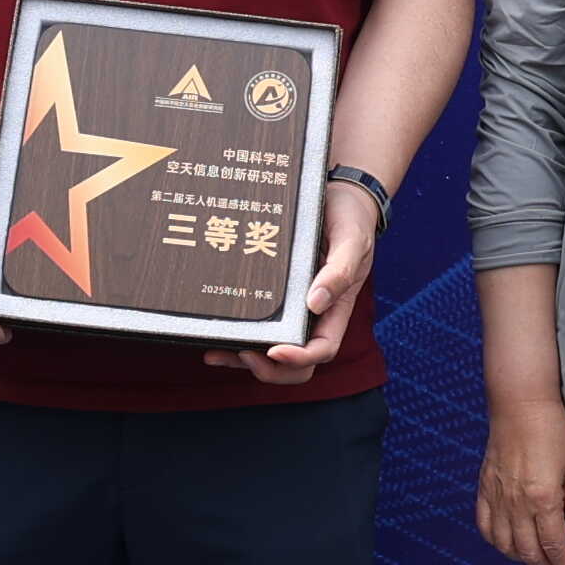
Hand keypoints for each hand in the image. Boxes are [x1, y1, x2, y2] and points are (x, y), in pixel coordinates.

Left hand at [214, 177, 382, 384]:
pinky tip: (213, 334)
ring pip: (271, 352)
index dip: (299, 358)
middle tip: (243, 354)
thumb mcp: (351, 240)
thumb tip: (315, 304)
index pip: (322, 349)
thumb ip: (339, 271)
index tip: (274, 351)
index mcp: (336, 307)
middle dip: (269, 369)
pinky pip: (257, 327)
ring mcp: (293, 308)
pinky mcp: (275, 297)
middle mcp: (314, 315)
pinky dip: (235, 337)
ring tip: (216, 354)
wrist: (340, 195)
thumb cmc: (350, 219)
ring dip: (244, 360)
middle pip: (296, 363)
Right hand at [476, 392, 564, 564]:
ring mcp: (497, 498)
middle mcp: (516, 504)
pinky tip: (507, 542)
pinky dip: (495, 541)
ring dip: (521, 558)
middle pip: (528, 551)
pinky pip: (484, 526)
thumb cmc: (552, 431)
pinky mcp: (484, 489)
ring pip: (504, 545)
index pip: (554, 546)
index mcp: (543, 500)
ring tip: (536, 558)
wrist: (520, 405)